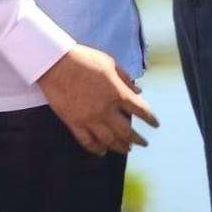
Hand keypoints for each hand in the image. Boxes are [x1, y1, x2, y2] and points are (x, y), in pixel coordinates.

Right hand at [37, 45, 158, 155]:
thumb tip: (138, 91)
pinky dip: (96, 148)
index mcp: (117, 93)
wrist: (56, 64)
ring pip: (108, 140)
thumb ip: (125, 79)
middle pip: (126, 131)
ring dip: (120, 147)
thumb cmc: (85, 59)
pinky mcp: (73, 123)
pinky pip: (87, 141)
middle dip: (137, 139)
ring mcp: (89, 118)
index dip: (150, 119)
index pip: (140, 110)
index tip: (155, 125)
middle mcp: (105, 109)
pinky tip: (102, 152)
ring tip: (126, 149)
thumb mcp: (110, 63)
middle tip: (143, 143)